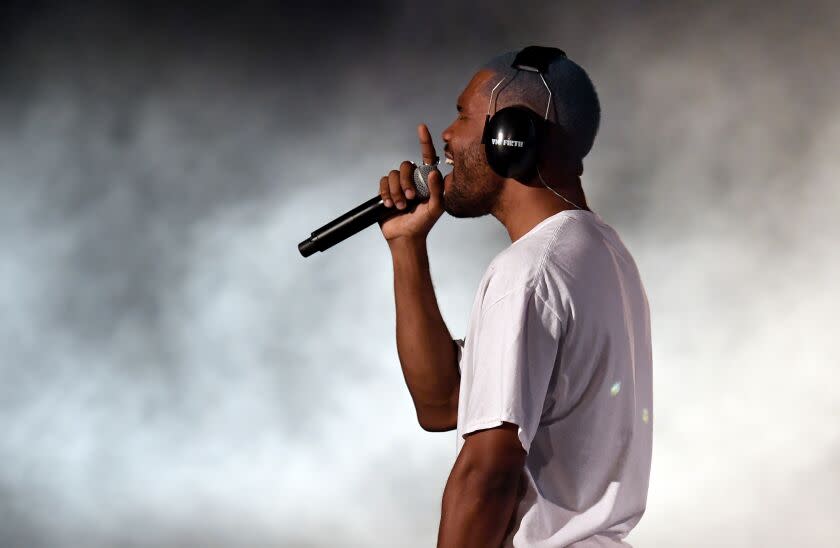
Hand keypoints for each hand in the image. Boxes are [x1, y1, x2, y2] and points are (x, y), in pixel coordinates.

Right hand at [377, 124, 444, 243]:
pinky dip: (386, 193)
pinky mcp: (387, 190)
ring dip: (395, 191)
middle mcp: (413, 179)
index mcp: (427, 180)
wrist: (405, 237)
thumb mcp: (436, 208)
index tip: (421, 127)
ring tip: (399, 206)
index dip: (424, 141)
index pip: (427, 156)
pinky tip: (388, 204)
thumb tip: (434, 172)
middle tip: (409, 199)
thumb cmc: (423, 223)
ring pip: (393, 174)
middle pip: (406, 166)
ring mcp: (399, 184)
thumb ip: (437, 190)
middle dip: (405, 182)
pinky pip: (383, 182)